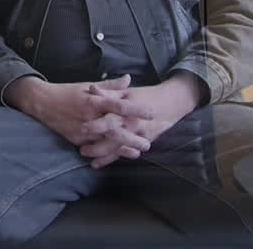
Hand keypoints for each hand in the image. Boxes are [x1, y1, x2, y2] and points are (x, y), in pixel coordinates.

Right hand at [3, 75, 153, 148]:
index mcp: (93, 100)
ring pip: (105, 142)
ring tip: (136, 153)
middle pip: (115, 129)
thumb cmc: (67, 92)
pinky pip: (93, 149)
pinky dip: (106, 153)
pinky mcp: (76, 140)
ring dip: (122, 149)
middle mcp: (89, 116)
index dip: (136, 109)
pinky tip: (117, 156)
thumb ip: (110, 86)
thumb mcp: (87, 86)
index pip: (119, 105)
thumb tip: (129, 79)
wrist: (42, 103)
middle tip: (148, 143)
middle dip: (132, 137)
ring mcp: (82, 130)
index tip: (151, 112)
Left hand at [77, 74, 201, 167]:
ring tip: (85, 156)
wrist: (171, 104)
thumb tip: (91, 90)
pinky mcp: (142, 142)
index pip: (112, 118)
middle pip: (115, 138)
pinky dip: (111, 159)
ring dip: (102, 155)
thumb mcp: (127, 92)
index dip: (98, 124)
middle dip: (98, 145)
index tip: (83, 128)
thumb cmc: (146, 96)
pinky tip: (97, 164)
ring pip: (119, 148)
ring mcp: (139, 136)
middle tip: (82, 149)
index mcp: (129, 110)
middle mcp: (134, 125)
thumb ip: (109, 92)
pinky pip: (125, 153)